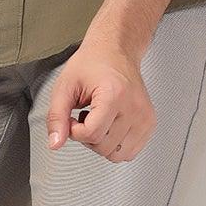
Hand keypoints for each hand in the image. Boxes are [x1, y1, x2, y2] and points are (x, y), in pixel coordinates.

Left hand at [44, 34, 155, 161]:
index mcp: (115, 95)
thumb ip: (56, 116)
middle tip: (86, 115)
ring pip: (118, 155)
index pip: (91, 134)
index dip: (75, 131)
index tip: (73, 117)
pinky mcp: (149, 123)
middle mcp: (134, 108)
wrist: (115, 51)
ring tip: (99, 119)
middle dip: (88, 136)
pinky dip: (116, 144)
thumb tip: (55, 143)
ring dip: (102, 142)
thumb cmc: (92, 64)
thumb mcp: (65, 86)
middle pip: (104, 147)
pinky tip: (110, 125)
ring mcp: (145, 117)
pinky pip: (130, 152)